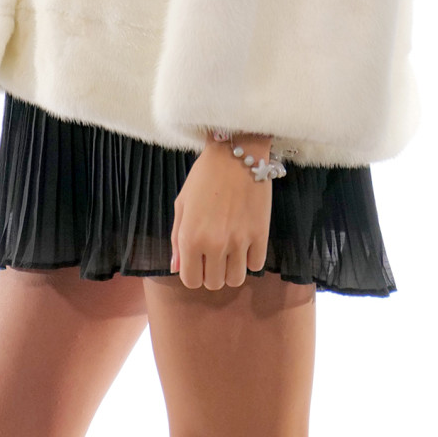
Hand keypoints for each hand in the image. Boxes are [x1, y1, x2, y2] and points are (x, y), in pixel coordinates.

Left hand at [170, 138, 272, 288]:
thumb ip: (177, 238)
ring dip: (231, 269)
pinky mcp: (260, 235)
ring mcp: (239, 241)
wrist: (236, 153)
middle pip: (214, 284)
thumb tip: (176, 268)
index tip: (198, 260)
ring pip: (236, 280)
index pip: (191, 280)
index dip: (194, 273)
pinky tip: (246, 242)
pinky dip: (250, 259)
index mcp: (190, 238)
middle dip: (212, 272)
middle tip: (215, 253)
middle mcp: (214, 244)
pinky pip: (256, 265)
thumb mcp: (182, 203)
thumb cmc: (204, 176)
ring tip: (231, 250)